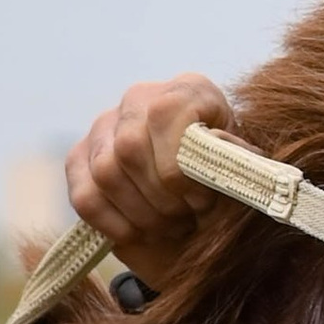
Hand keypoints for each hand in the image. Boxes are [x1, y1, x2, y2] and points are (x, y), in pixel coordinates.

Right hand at [65, 74, 233, 286]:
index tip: (203, 202)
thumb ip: (238, 163)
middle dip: (162, 198)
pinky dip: (113, 223)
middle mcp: (140, 99)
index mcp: (187, 91)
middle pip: (130, 148)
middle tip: (186, 220)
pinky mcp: (80, 159)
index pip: (163, 116)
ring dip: (141, 212)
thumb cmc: (225, 183)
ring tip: (169, 226)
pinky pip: (84, 196)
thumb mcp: (242, 172)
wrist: (202, 203)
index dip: (180, 167)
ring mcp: (104, 127)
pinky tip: (140, 232)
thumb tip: (236, 159)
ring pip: (105, 173)